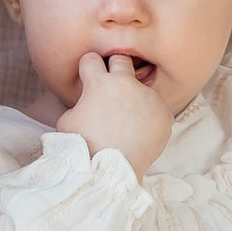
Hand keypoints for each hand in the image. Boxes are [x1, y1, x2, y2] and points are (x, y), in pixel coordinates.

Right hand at [59, 48, 175, 173]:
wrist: (110, 171)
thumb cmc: (84, 148)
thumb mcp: (67, 120)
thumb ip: (80, 103)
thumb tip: (87, 101)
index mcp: (100, 83)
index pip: (91, 59)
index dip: (88, 68)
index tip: (89, 77)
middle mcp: (126, 83)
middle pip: (122, 60)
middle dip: (115, 68)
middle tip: (111, 88)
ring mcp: (148, 97)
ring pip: (142, 88)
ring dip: (134, 98)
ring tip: (127, 122)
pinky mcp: (165, 113)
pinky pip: (157, 108)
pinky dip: (150, 117)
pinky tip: (141, 132)